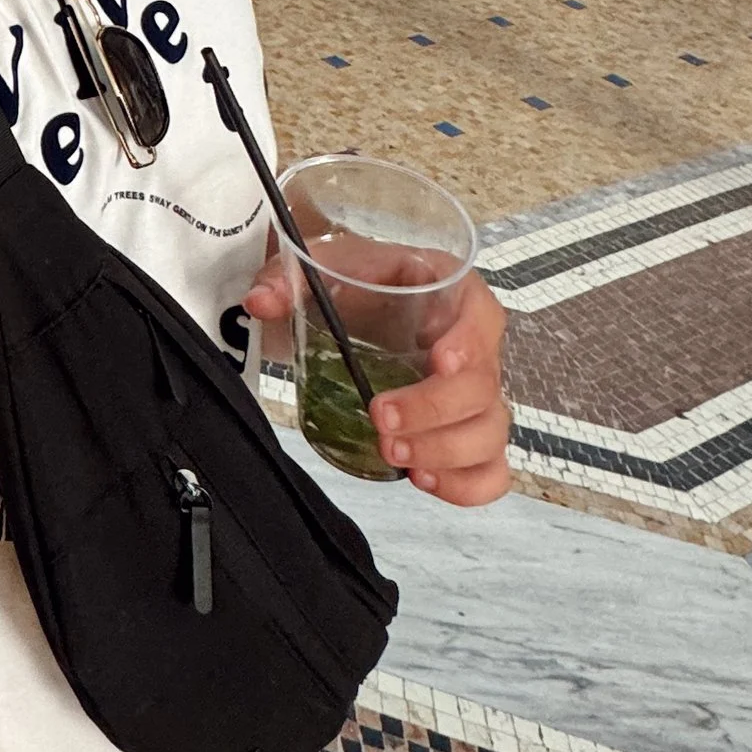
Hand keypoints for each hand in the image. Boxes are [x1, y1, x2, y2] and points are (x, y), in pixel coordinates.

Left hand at [244, 259, 510, 503]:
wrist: (355, 307)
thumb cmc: (357, 283)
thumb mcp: (325, 266)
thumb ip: (289, 278)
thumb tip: (261, 300)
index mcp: (453, 294)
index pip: (484, 315)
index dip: (470, 342)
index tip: (438, 361)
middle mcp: (474, 347)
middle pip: (483, 387)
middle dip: (434, 410)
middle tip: (380, 417)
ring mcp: (475, 398)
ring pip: (490, 434)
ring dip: (445, 451)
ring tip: (392, 453)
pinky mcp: (464, 438)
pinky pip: (490, 472)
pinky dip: (464, 485)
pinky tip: (422, 478)